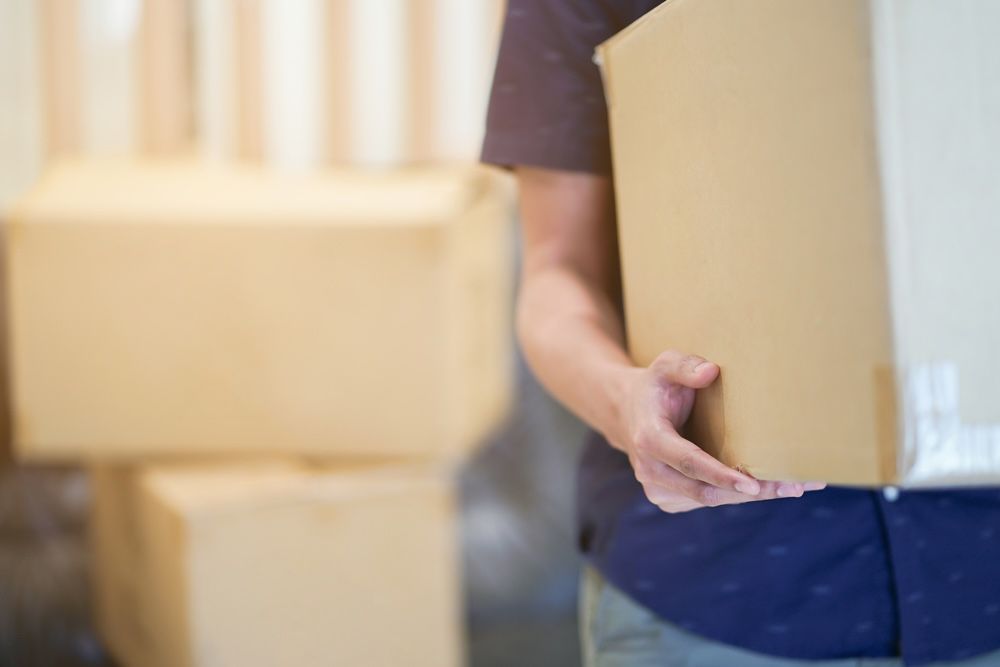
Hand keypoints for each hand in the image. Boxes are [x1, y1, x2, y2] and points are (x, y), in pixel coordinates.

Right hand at [610, 350, 825, 512]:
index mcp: (650, 439)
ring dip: (751, 496)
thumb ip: (685, 366)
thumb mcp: (664, 365)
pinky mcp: (669, 499)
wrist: (626, 413)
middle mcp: (650, 471)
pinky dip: (736, 495)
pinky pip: (707, 500)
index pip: (689, 462)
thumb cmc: (655, 386)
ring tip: (793, 486)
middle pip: (706, 490)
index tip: (752, 485)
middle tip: (794, 486)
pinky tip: (766, 486)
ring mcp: (658, 489)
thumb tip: (711, 371)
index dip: (720, 475)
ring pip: (710, 499)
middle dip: (752, 492)